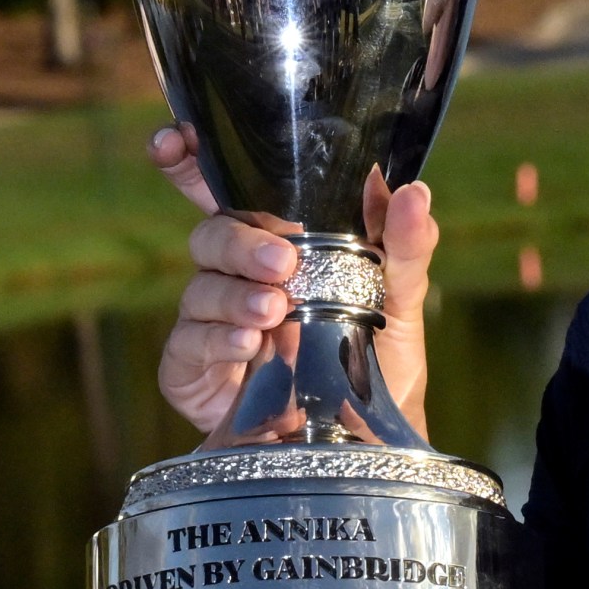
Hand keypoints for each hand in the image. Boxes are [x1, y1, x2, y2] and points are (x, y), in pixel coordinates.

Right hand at [148, 125, 438, 437]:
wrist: (370, 448)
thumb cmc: (380, 369)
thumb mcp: (402, 304)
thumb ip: (407, 248)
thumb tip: (414, 194)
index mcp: (281, 244)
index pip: (224, 189)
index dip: (188, 158)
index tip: (174, 140)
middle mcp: (241, 277)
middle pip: (212, 234)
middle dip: (240, 242)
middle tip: (283, 263)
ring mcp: (214, 324)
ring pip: (199, 286)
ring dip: (234, 295)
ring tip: (274, 312)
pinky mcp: (194, 373)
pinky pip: (186, 344)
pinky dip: (216, 339)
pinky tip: (247, 347)